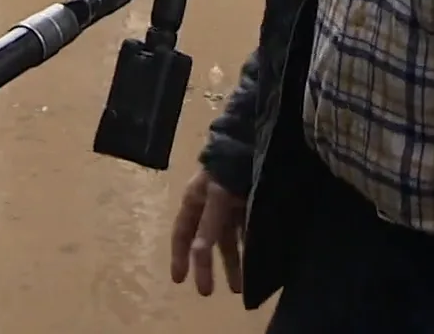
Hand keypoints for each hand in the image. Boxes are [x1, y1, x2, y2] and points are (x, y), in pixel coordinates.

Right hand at [169, 169, 245, 295]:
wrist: (254, 140)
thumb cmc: (228, 167)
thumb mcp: (217, 197)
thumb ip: (208, 227)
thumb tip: (197, 256)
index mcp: (194, 200)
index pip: (182, 234)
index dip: (179, 257)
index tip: (179, 281)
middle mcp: (209, 204)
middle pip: (205, 241)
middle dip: (209, 267)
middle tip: (208, 293)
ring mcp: (229, 204)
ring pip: (227, 239)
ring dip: (232, 263)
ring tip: (240, 288)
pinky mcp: (247, 202)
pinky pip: (245, 231)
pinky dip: (247, 247)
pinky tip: (255, 262)